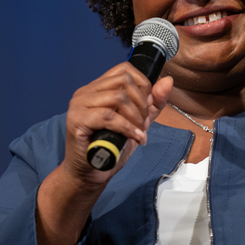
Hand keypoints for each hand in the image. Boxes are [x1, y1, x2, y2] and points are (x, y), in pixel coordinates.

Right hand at [62, 63, 173, 186]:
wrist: (89, 174)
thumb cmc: (110, 148)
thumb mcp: (138, 122)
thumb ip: (153, 103)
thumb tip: (167, 81)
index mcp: (98, 88)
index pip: (125, 69)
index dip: (143, 85)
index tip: (146, 108)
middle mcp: (86, 91)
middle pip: (124, 81)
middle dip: (141, 104)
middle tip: (143, 124)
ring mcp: (79, 104)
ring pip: (119, 98)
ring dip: (136, 117)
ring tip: (138, 132)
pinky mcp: (77, 120)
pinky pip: (109, 116)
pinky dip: (127, 128)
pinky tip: (135, 138)